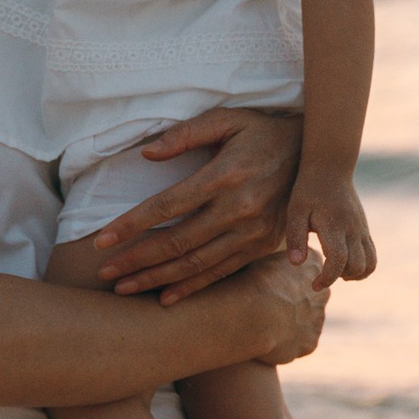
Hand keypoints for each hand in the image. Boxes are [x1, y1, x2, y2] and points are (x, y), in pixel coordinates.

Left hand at [90, 108, 300, 304]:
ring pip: (196, 264)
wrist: (316, 157)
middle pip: (177, 242)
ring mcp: (251, 233)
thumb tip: (147, 154)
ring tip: (123, 288)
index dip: (131, 225)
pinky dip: (192, 289)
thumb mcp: (228, 119)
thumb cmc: (263, 132)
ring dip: (156, 279)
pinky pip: (221, 273)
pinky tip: (164, 299)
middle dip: (136, 260)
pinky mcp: (261, 247)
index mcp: (225, 176)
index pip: (167, 205)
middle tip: (104, 273)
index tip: (101, 240)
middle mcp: (238, 209)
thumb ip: (186, 134)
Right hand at [236, 253, 327, 368]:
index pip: (305, 268)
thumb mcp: (261, 259)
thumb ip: (275, 263)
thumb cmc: (249, 282)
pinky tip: (267, 340)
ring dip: (290, 323)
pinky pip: (298, 343)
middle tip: (267, 306)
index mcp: (312, 264)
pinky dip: (285, 344)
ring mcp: (318, 319)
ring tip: (263, 324)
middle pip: (310, 296)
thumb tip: (269, 267)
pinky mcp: (310, 343)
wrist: (251, 315)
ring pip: (305, 321)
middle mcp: (323, 291)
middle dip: (294, 301)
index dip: (284, 277)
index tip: (268, 283)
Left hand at [286, 173, 374, 287]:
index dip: (328, 277)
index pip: (338, 260)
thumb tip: (297, 264)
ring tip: (335, 271)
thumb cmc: (308, 191)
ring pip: (369, 264)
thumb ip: (296, 237)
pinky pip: (372, 256)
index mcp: (334, 225)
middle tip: (321, 275)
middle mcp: (352, 229)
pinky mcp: (365, 230)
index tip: (314, 284)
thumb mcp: (295, 211)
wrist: (331, 169)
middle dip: (339, 277)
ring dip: (354, 274)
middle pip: (357, 266)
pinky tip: (344, 264)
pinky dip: (362, 267)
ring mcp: (362, 230)